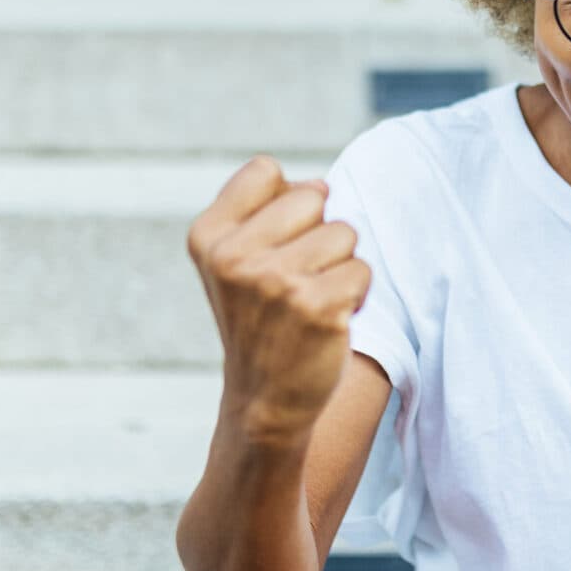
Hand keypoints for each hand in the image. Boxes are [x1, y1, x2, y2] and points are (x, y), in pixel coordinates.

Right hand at [186, 155, 371, 443]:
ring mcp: (275, 282)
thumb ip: (268, 210)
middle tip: (298, 278)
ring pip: (344, 232)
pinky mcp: (317, 307)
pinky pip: (362, 270)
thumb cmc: (261, 319)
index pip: (264, 170)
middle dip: (319, 232)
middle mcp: (234, 257)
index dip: (285, 201)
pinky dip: (356, 294)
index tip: (274, 243)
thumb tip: (321, 185)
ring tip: (313, 299)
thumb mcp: (237, 261)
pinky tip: (330, 319)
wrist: (265, 401)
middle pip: (313, 197)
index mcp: (208, 237)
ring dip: (341, 265)